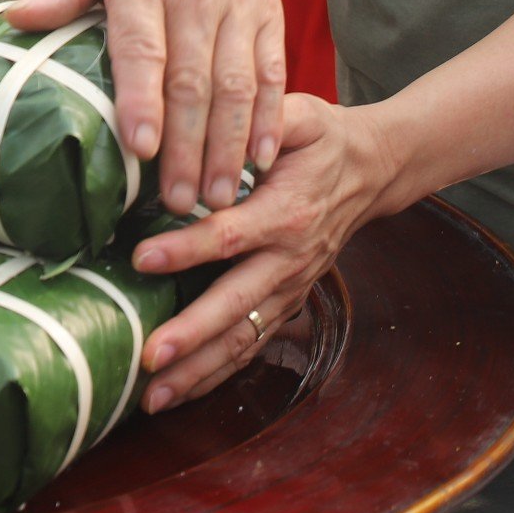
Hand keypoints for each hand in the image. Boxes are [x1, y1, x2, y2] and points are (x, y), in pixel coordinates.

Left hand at [11, 0, 283, 211]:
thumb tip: (15, 21)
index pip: (142, 47)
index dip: (141, 100)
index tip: (140, 150)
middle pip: (193, 80)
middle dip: (187, 148)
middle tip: (178, 203)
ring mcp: (237, 4)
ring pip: (237, 85)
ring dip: (228, 146)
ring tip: (218, 197)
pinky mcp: (268, 12)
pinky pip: (272, 73)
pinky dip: (268, 119)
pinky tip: (259, 159)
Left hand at [129, 96, 397, 411]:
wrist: (371, 173)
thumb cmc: (324, 139)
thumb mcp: (302, 115)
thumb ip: (261, 117)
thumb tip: (213, 117)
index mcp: (286, 213)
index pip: (231, 235)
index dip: (186, 248)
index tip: (141, 258)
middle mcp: (289, 261)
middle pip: (236, 304)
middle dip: (192, 334)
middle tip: (149, 356)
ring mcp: (289, 289)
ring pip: (242, 338)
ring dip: (199, 370)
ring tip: (153, 397)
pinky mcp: (286, 304)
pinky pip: (250, 345)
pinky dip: (216, 374)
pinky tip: (178, 394)